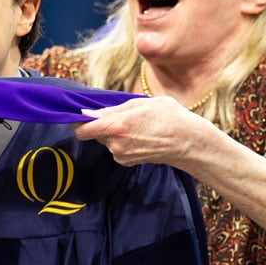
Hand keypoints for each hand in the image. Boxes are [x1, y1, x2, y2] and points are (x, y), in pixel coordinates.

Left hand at [74, 96, 210, 167]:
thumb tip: (88, 113)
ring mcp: (121, 155)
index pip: (82, 128)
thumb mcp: (141, 103)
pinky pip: (114, 148)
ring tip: (133, 124)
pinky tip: (138, 135)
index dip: (77, 121)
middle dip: (98, 124)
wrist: (188, 142)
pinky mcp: (126, 161)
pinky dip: (120, 140)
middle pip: (92, 133)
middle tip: (115, 114)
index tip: (79, 113)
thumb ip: (112, 109)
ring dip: (111, 132)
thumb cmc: (168, 116)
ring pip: (104, 140)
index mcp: (117, 126)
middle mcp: (116, 143)